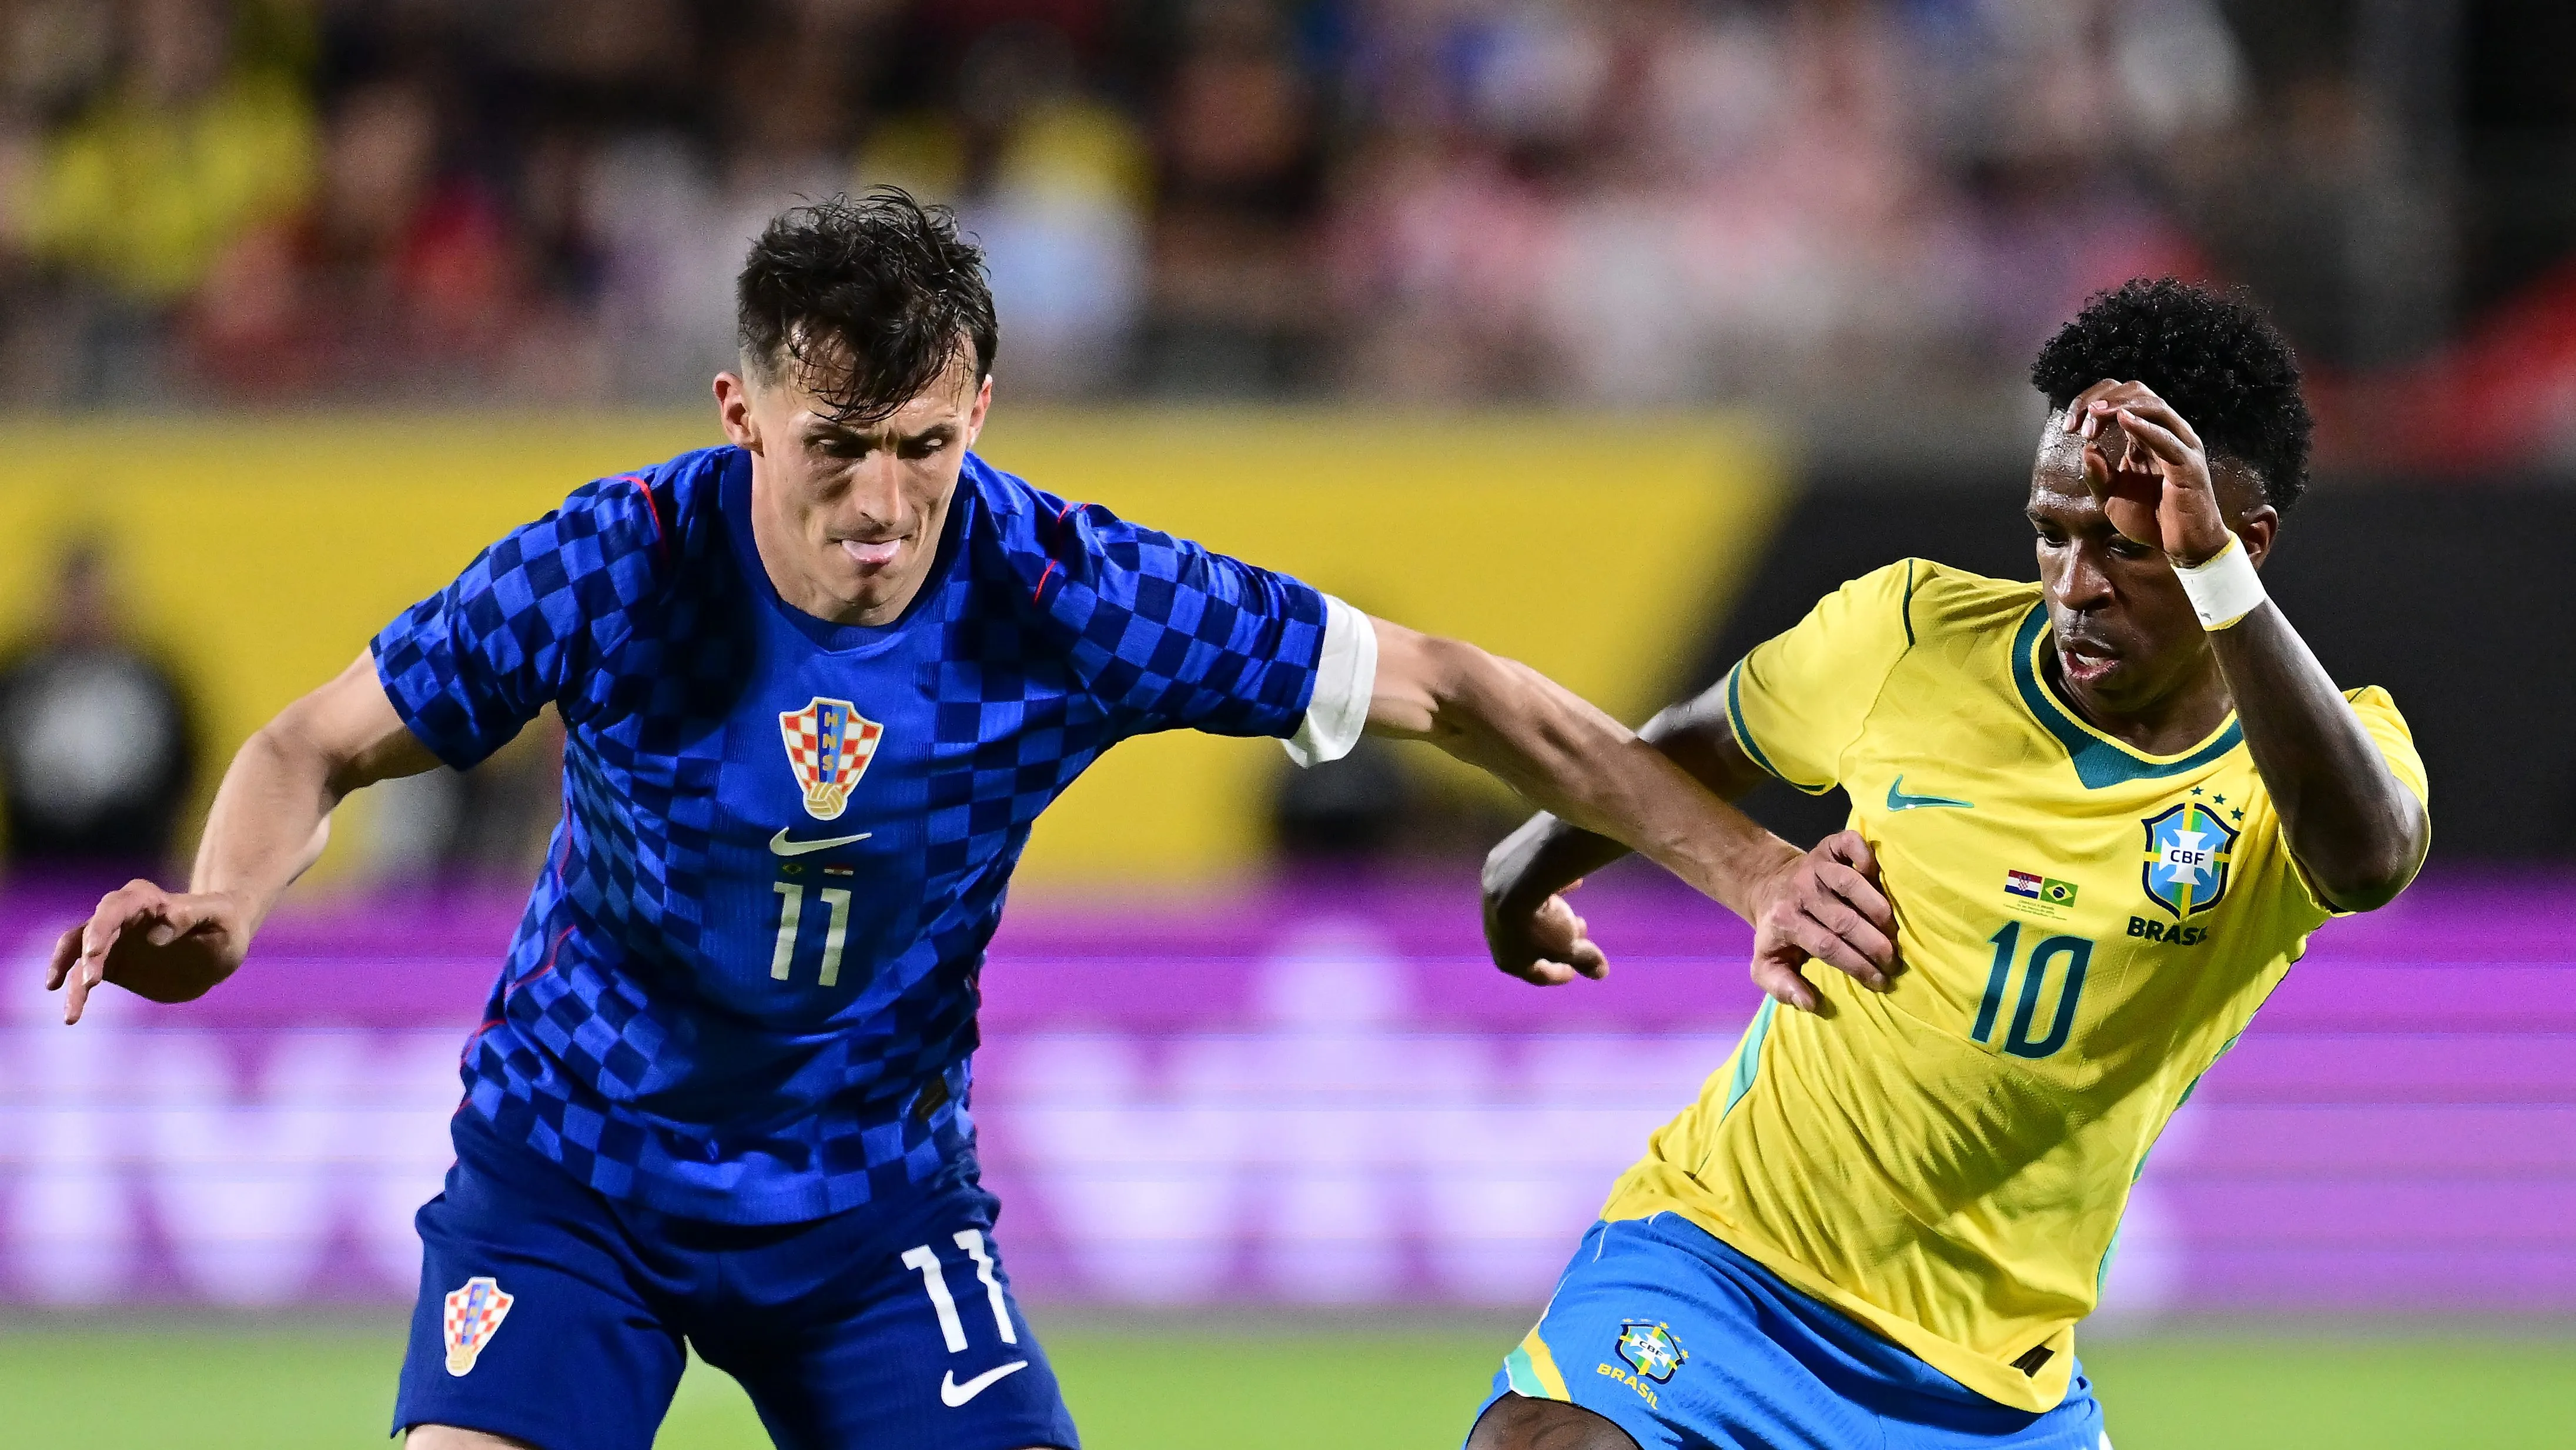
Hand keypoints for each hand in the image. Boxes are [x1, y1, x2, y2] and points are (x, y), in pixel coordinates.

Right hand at [45, 882, 250, 1023]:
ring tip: (72, 1014)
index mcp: (147, 899)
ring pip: (79, 955)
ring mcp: (113, 941)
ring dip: (71, 979)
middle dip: (85, 956)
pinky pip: (84, 976)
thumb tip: (156, 934)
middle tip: (91, 983)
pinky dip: (76, 993)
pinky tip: (72, 1013)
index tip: (94, 953)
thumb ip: (189, 917)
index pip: (114, 908)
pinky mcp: (112, 965)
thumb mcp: (218, 916)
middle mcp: (121, 917)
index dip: (101, 928)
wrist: (222, 945)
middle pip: (91, 931)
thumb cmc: (224, 922)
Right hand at [1484, 877, 1609, 986]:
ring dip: (1553, 918)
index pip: (1537, 974)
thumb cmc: (1542, 925)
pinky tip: (1574, 885)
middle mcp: (1497, 937)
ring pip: (1529, 917)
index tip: (1575, 971)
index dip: (1558, 974)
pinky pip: (1530, 891)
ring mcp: (1494, 909)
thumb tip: (1601, 973)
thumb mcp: (1569, 947)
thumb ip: (1584, 960)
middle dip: (1560, 942)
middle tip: (1580, 934)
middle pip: (1532, 943)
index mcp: (1509, 960)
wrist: (1515, 881)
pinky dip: (1552, 892)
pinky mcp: (1499, 883)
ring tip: (1574, 913)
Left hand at [1745, 831, 1899, 1012]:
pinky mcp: (1827, 846)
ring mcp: (1815, 866)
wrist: (1767, 884)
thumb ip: (1781, 986)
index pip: (1827, 946)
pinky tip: (1877, 873)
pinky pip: (1848, 843)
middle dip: (1873, 944)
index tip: (1879, 981)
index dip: (1856, 965)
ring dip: (1877, 907)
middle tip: (1894, 962)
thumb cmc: (1777, 930)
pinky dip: (1864, 853)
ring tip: (1894, 931)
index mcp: (1785, 921)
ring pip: (1850, 883)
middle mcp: (1800, 891)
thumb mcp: (1767, 963)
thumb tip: (1809, 1004)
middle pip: (1842, 919)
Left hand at [2062, 379, 2230, 565]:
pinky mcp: (2188, 463)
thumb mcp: (2111, 498)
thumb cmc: (2151, 519)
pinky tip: (2125, 420)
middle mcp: (2164, 433)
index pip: (2120, 399)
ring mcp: (2179, 444)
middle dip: (2102, 400)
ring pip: (2154, 406)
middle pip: (2136, 392)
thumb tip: (2086, 449)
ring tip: (2095, 413)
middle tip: (2078, 423)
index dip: (2091, 404)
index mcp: (2144, 436)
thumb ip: (2097, 475)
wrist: (2182, 546)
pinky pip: (2167, 438)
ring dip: (2120, 406)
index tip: (2070, 427)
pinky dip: (2145, 426)